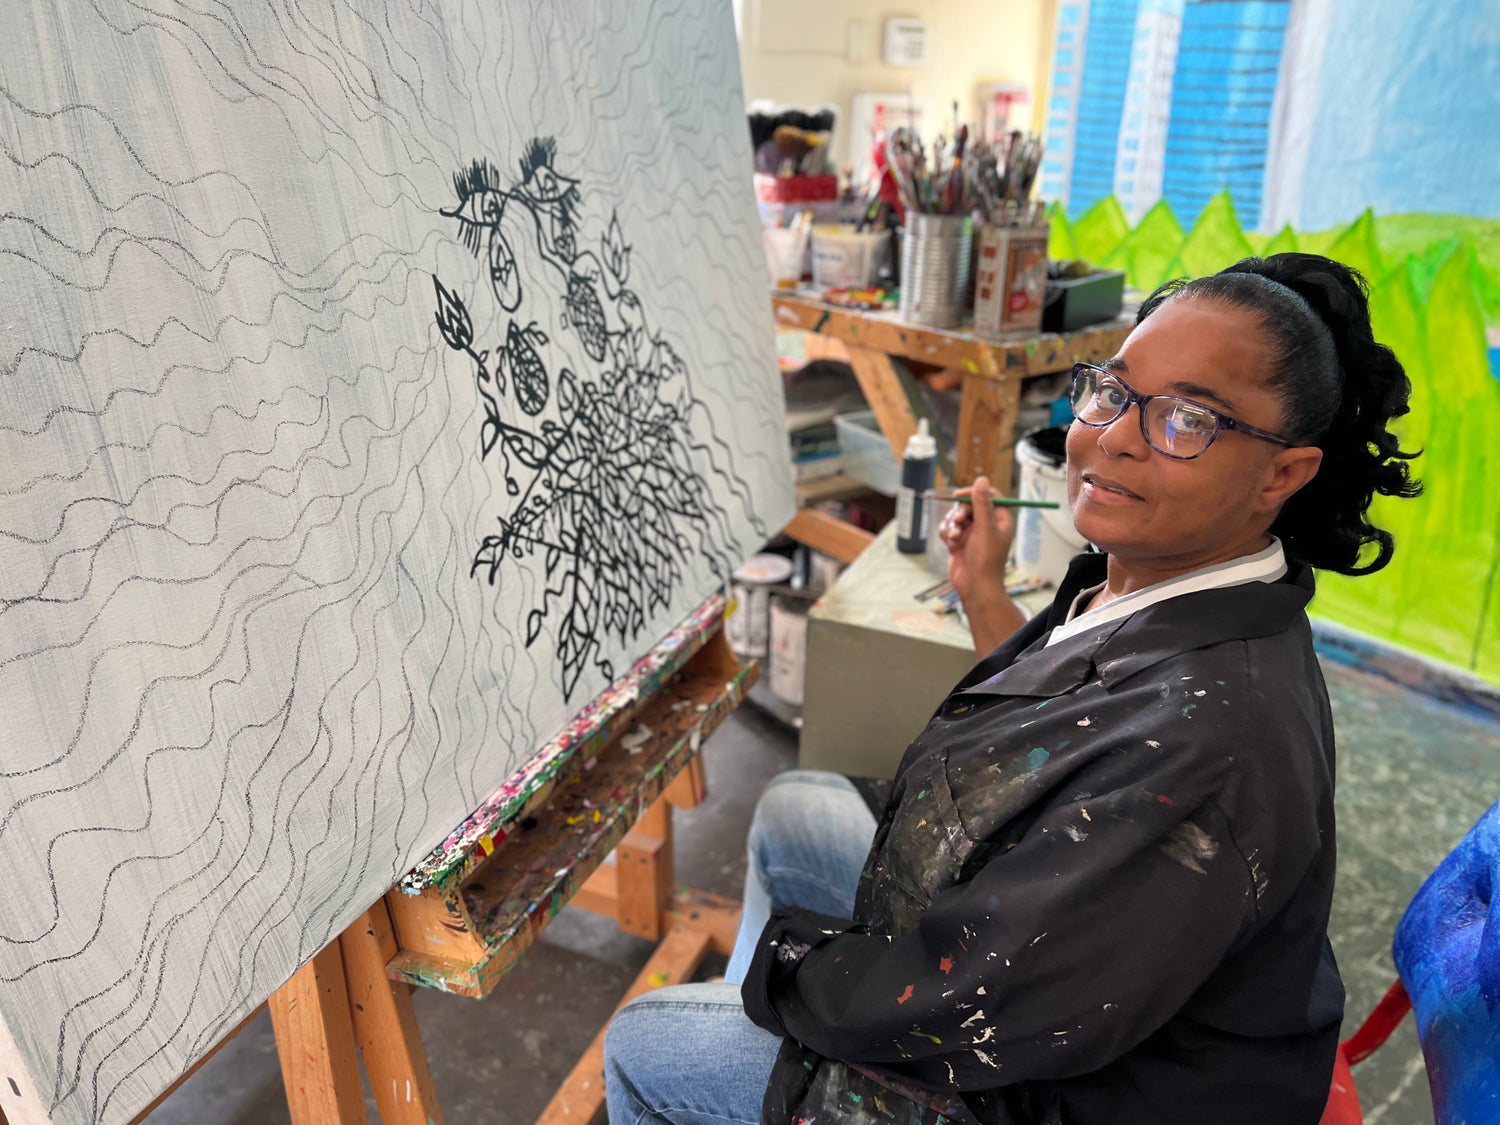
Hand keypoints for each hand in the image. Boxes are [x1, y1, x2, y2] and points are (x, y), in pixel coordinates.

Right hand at [939, 476, 1014, 606]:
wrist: (974, 587)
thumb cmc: (985, 560)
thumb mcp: (985, 528)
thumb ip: (982, 503)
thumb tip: (982, 480)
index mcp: (999, 520)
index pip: (989, 496)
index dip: (975, 493)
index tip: (961, 495)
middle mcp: (986, 525)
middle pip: (970, 505)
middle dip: (960, 512)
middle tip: (959, 521)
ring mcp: (971, 534)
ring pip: (956, 516)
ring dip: (952, 524)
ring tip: (954, 537)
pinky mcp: (958, 542)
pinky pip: (948, 528)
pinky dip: (947, 534)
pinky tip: (950, 544)